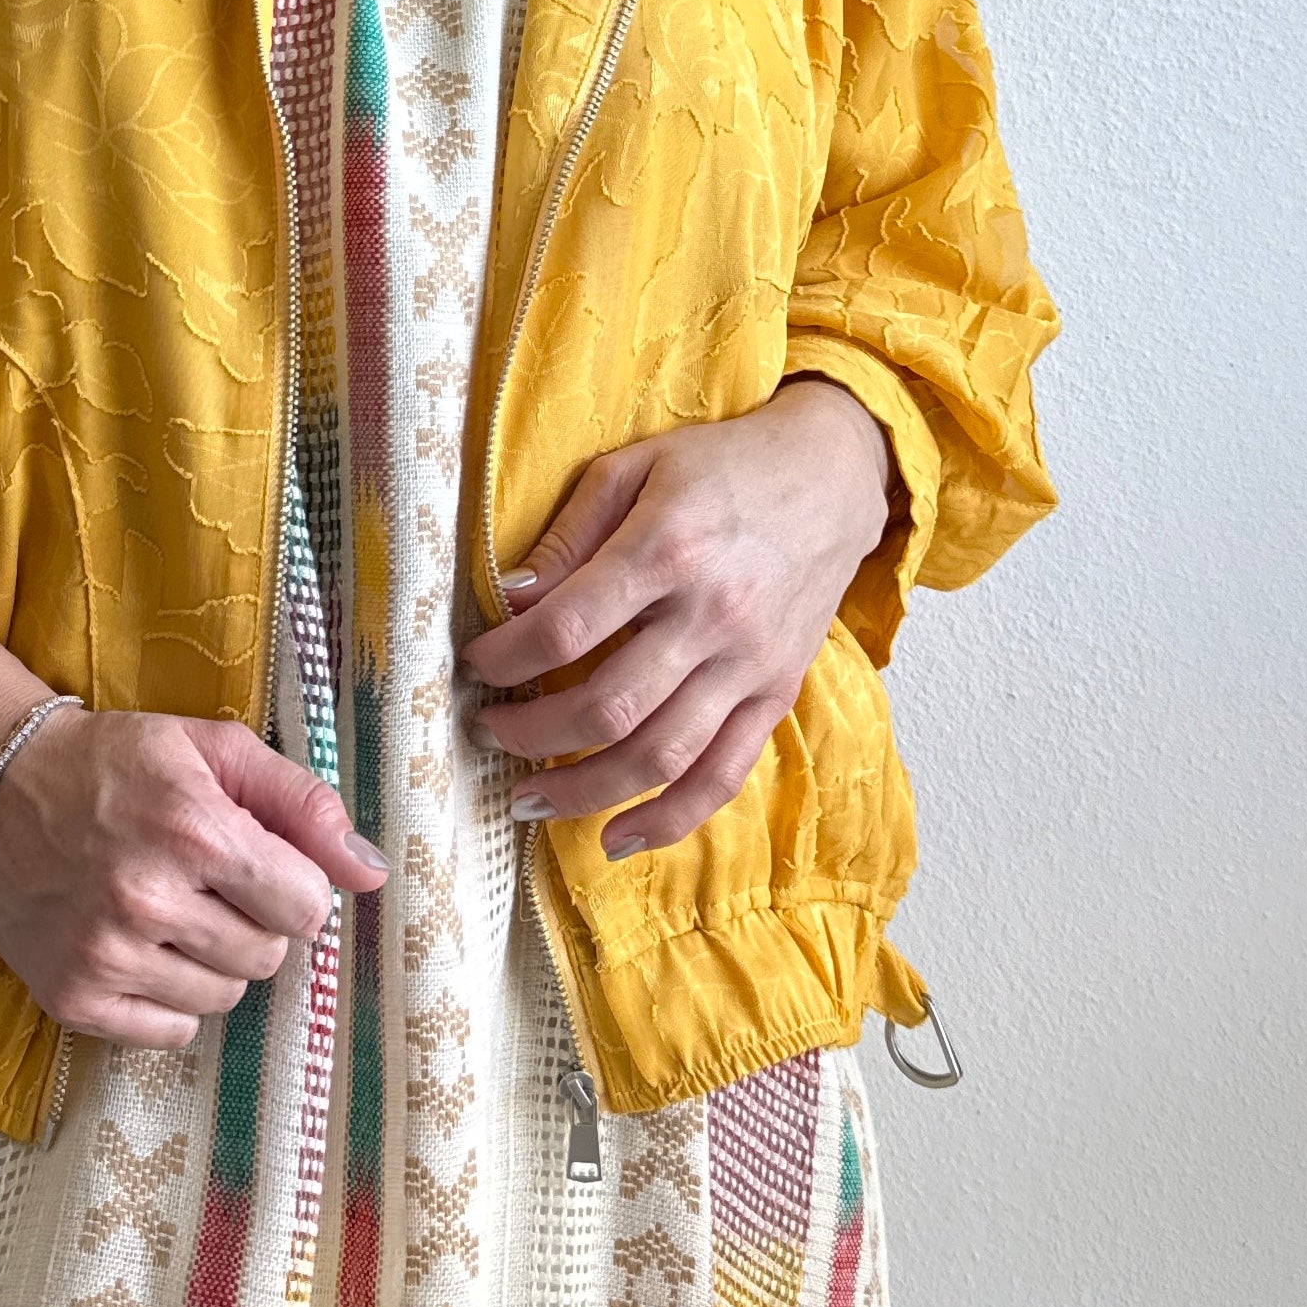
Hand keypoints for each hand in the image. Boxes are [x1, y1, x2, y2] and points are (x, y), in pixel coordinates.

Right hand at [0, 711, 389, 1048]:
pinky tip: (141, 946)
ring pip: (225, 997)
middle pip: (269, 956)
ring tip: (171, 910)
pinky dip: (169, 996)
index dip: (293, 883)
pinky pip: (171, 1030)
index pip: (307, 906)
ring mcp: (106, 955)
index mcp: (195, 830)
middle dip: (254, 920)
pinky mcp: (74, 997)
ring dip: (213, 959)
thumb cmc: (118, 762)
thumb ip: (302, 803)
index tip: (260, 862)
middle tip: (207, 881)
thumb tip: (372, 872)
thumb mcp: (214, 750)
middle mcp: (149, 898)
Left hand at [459, 380, 891, 859]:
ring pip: (660, 755)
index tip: (474, 666)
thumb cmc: (721, 467)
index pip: (568, 627)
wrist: (831, 478)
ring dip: (583, 791)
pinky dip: (668, 819)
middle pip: (609, 706)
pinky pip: (722, 776)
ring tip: (528, 798)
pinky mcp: (775, 695)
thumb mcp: (634, 468)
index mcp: (668, 549)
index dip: (507, 659)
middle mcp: (713, 616)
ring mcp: (749, 664)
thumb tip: (510, 599)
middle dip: (532, 734)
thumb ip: (570, 536)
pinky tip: (615, 839)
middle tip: (489, 730)